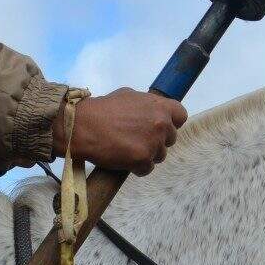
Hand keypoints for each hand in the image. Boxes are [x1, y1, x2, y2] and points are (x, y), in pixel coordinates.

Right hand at [53, 87, 187, 175]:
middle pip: (170, 138)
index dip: (172, 122)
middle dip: (157, 140)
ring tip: (128, 150)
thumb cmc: (104, 109)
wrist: (83, 126)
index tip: (161, 127)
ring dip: (147, 155)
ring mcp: (153, 143)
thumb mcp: (129, 96)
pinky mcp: (142, 159)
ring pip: (159, 155)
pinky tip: (125, 160)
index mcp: (160, 106)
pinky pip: (147, 169)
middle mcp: (161, 124)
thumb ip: (147, 104)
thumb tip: (152, 110)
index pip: (181, 116)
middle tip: (139, 140)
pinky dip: (137, 167)